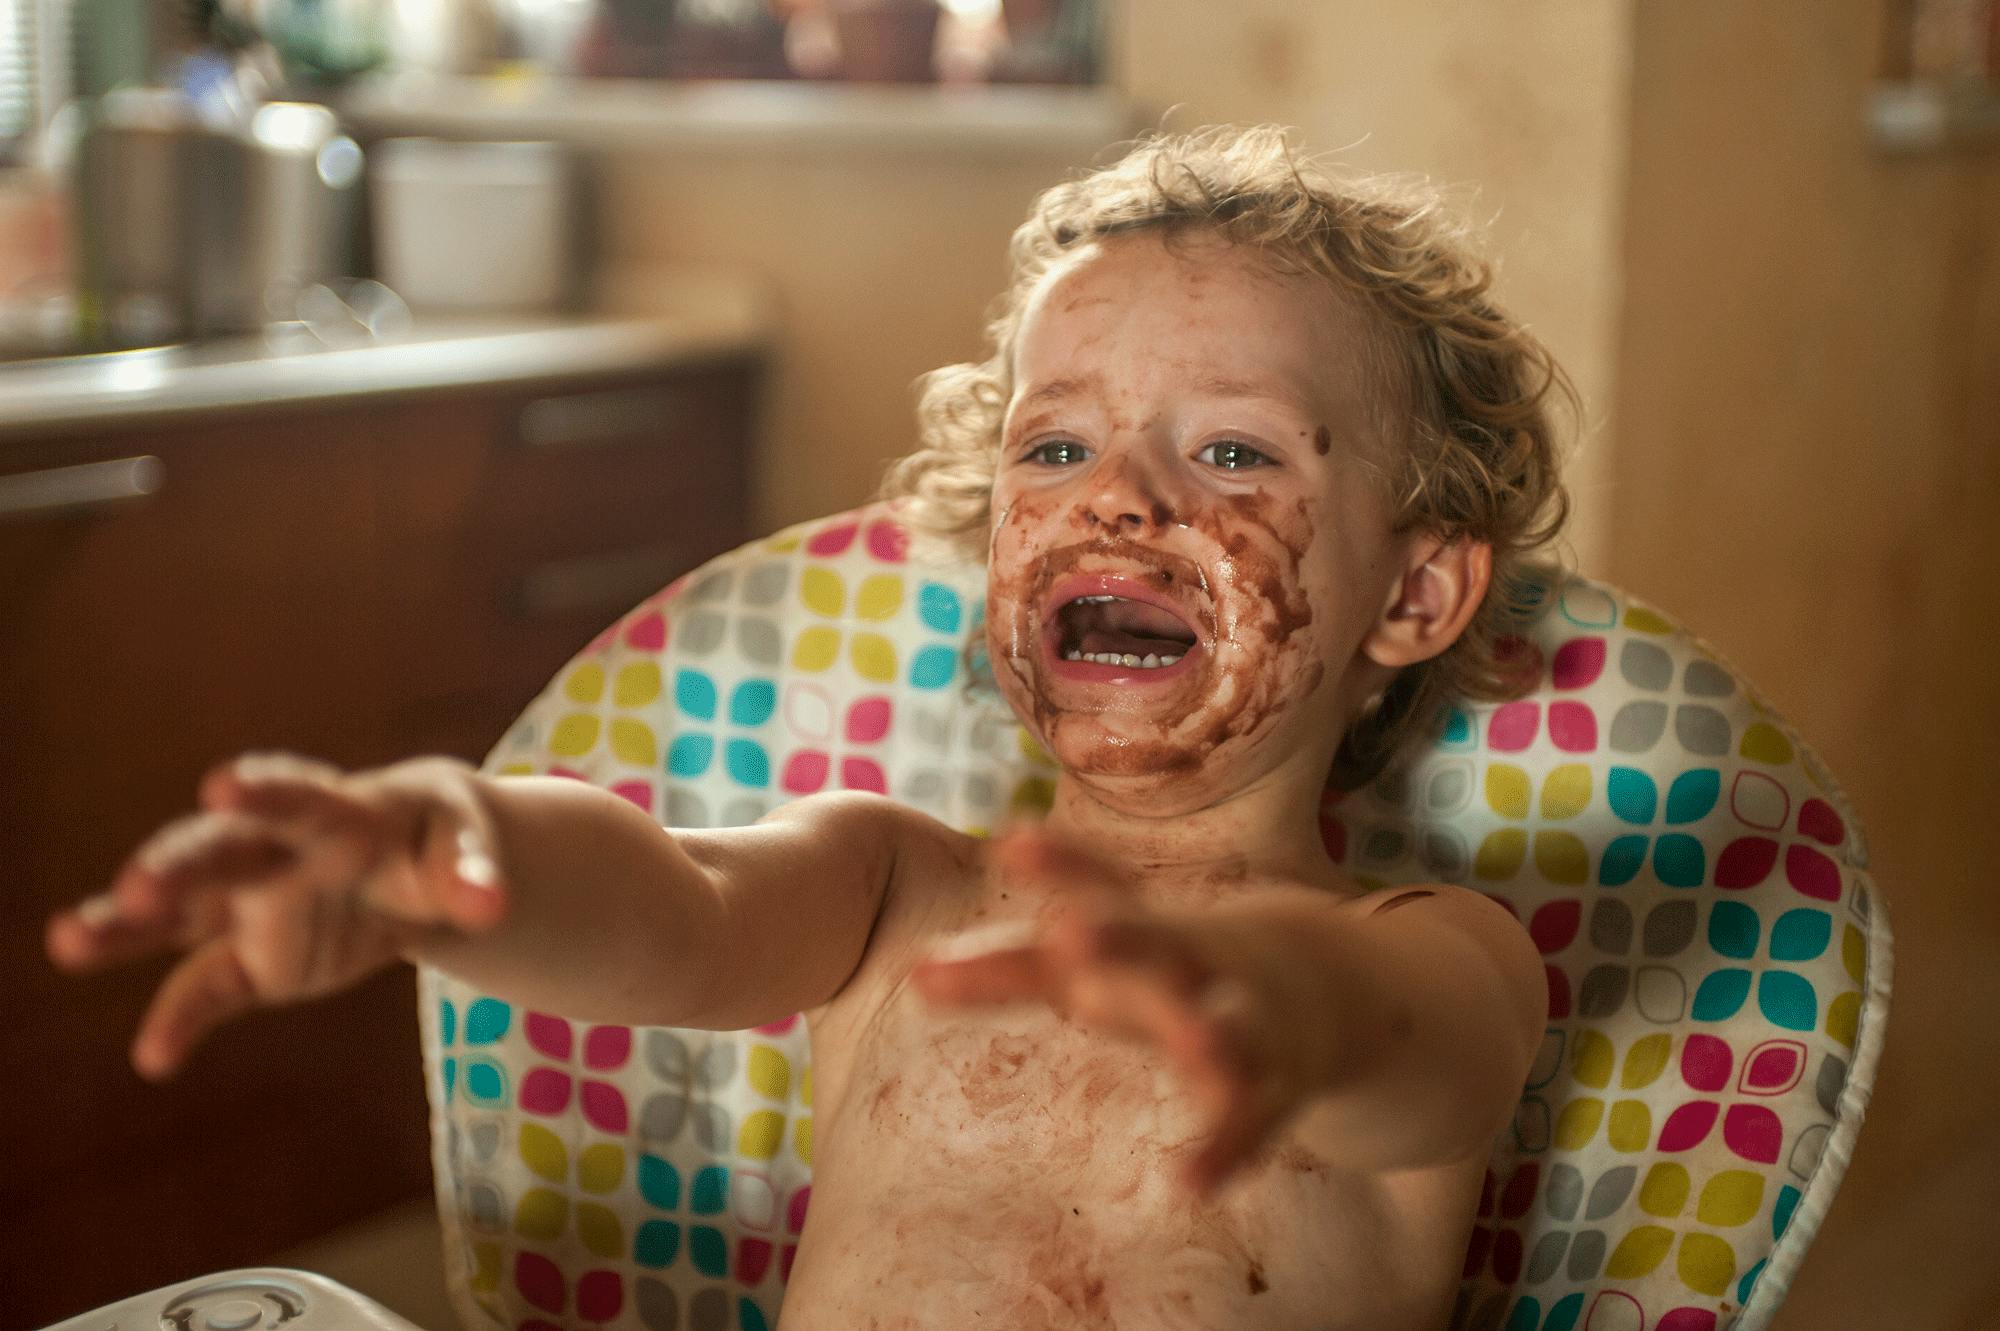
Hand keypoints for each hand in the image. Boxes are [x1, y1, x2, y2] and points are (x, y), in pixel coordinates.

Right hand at [46, 752, 507, 1080]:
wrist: (430, 868)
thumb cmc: (443, 837)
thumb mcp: (469, 843)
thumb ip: (473, 874)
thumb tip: (489, 907)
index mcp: (334, 809)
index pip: (295, 794)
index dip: (264, 787)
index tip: (223, 784)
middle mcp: (275, 852)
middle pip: (216, 851)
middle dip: (175, 866)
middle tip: (136, 889)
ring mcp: (255, 906)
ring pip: (181, 914)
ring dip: (128, 928)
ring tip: (70, 940)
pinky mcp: (254, 962)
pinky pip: (210, 990)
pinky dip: (183, 1020)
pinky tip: (156, 1058)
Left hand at [911, 830, 1340, 1195]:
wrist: (1318, 982)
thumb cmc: (1172, 969)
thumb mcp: (1096, 965)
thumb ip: (1009, 969)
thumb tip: (913, 975)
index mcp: (1146, 929)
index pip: (1097, 888)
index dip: (1059, 866)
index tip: (1009, 844)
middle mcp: (1194, 963)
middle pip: (1157, 942)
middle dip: (1118, 936)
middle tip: (1073, 931)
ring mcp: (1242, 1019)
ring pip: (1228, 1024)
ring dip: (1208, 1031)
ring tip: (1195, 1040)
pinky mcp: (1274, 1085)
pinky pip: (1249, 1122)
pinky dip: (1222, 1150)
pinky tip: (1190, 1184)